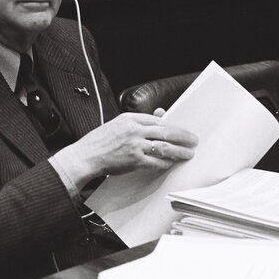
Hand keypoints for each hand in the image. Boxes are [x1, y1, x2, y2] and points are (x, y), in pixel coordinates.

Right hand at [55, 112, 197, 189]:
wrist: (86, 156)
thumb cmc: (100, 141)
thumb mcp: (118, 125)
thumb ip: (139, 121)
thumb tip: (161, 114)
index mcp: (130, 118)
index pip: (157, 120)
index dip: (173, 125)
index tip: (182, 130)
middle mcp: (134, 130)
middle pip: (165, 132)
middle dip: (182, 136)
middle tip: (193, 140)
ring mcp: (134, 145)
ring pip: (164, 147)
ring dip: (179, 151)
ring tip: (188, 153)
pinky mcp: (134, 160)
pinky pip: (155, 162)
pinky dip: (165, 163)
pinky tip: (171, 164)